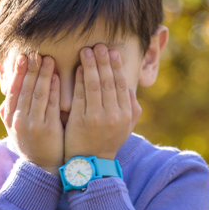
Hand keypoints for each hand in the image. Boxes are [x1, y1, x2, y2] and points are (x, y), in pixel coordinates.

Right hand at [0, 52, 63, 174]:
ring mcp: (32, 125)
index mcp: (9, 116)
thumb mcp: (15, 126)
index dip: (17, 72)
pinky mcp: (47, 129)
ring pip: (37, 94)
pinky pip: (50, 105)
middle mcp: (18, 120)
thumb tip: (6, 85)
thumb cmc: (31, 141)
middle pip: (25, 89)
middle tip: (35, 52)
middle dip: (30, 69)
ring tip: (47, 59)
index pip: (13, 89)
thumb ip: (11, 107)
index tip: (22, 56)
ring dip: (42, 75)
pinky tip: (57, 76)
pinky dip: (53, 89)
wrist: (42, 167)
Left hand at [64, 45, 141, 159]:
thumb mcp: (126, 127)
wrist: (90, 163)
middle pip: (108, 82)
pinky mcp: (79, 121)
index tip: (112, 52)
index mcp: (125, 114)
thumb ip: (132, 108)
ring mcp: (96, 118)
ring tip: (86, 51)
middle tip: (98, 45)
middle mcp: (113, 115)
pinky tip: (75, 68)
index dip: (117, 67)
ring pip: (94, 86)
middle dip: (103, 61)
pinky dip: (78, 80)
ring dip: (90, 66)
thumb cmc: (108, 140)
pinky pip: (79, 96)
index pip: (122, 85)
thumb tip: (131, 89)